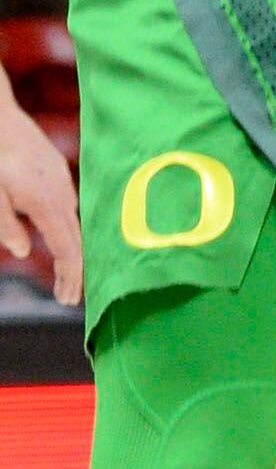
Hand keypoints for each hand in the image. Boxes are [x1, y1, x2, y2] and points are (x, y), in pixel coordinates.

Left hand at [0, 78, 81, 305]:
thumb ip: (6, 225)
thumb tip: (25, 250)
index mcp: (45, 201)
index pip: (68, 248)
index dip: (70, 276)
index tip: (67, 300)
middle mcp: (60, 191)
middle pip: (76, 238)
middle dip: (75, 270)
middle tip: (67, 297)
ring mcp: (61, 178)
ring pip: (74, 220)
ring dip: (72, 248)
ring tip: (66, 272)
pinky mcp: (57, 169)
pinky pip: (69, 204)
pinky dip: (68, 227)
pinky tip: (59, 234)